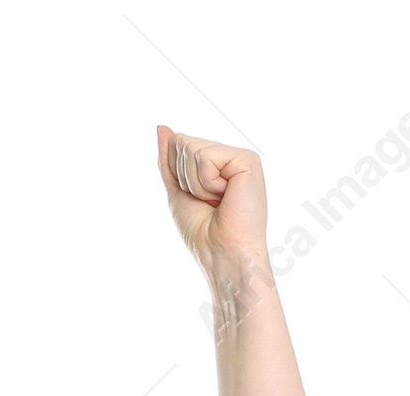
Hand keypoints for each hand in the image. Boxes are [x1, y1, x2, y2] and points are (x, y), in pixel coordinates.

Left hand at [155, 126, 268, 273]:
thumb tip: (162, 128)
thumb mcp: (178, 192)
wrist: (222, 254)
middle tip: (207, 201)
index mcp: (214, 164)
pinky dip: (206, 182)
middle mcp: (228, 157)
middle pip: (183, 143)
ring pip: (192, 149)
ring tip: (216, 200)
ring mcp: (239, 157)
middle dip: (184, 178)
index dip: (177, 175)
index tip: (197, 199)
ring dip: (195, 183)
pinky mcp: (247, 160)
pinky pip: (206, 157)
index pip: (178, 144)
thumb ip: (169, 161)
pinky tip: (225, 195)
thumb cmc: (203, 232)